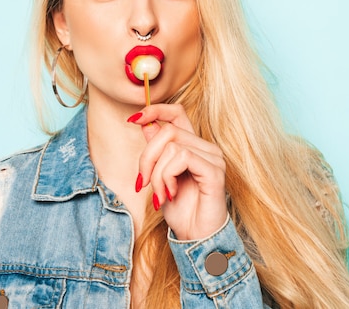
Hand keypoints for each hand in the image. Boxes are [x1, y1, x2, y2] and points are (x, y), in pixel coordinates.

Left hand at [130, 104, 227, 240]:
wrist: (195, 238)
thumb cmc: (181, 211)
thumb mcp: (160, 178)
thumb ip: (157, 151)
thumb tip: (146, 124)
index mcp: (194, 146)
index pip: (177, 113)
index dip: (155, 110)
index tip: (133, 119)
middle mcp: (206, 148)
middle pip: (167, 131)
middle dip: (146, 157)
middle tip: (141, 182)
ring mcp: (213, 158)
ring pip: (172, 146)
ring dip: (157, 174)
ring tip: (160, 194)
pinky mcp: (214, 171)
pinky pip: (182, 158)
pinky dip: (167, 177)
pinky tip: (170, 193)